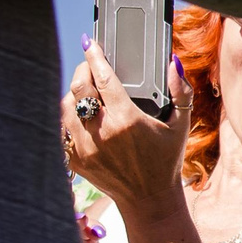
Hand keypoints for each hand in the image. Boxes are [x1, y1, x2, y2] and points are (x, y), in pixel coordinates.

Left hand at [61, 42, 191, 217]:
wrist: (148, 199)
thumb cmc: (165, 160)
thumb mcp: (181, 125)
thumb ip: (180, 92)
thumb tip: (173, 63)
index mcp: (127, 119)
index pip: (103, 78)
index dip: (95, 56)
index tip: (91, 43)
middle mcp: (103, 132)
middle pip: (78, 88)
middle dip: (81, 69)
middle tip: (88, 64)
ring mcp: (85, 148)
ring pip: (65, 107)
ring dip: (72, 93)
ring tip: (84, 89)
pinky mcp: (75, 160)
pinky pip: (61, 129)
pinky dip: (65, 117)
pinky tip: (77, 112)